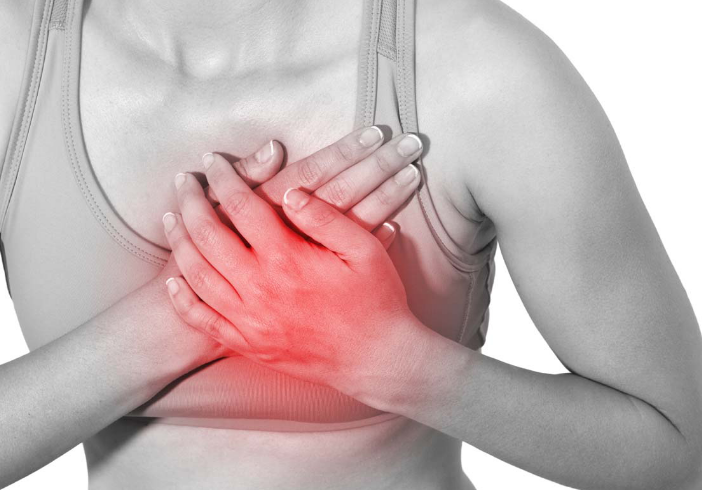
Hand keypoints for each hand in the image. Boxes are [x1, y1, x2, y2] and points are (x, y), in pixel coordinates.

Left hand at [162, 132, 426, 395]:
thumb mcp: (364, 250)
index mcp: (288, 259)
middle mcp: (260, 289)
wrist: (375, 360)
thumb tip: (289, 191)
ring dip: (179, 242)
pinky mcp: (248, 343)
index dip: (225, 180)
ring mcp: (250, 320)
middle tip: (183, 182)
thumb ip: (325, 218)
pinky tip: (173, 281)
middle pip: (209, 236)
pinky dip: (183, 299)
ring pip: (197, 275)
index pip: (243, 208)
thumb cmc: (375, 302)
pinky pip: (203, 320)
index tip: (213, 161)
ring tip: (171, 218)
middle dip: (191, 203)